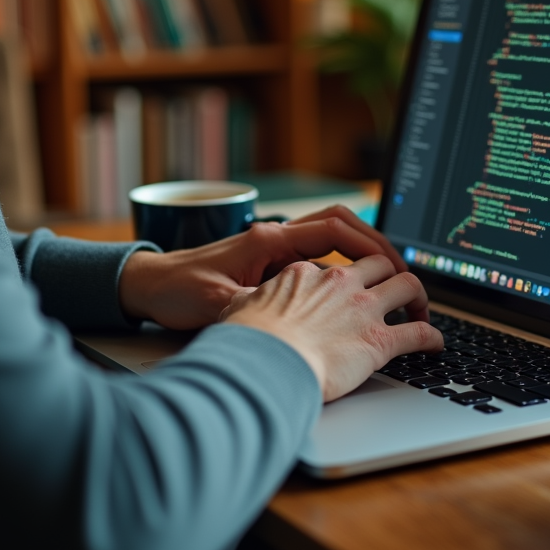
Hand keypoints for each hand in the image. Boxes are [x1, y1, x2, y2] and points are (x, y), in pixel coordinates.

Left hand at [119, 205, 409, 329]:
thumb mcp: (218, 306)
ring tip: (387, 278)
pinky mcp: (270, 260)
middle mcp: (276, 236)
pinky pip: (318, 253)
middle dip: (376, 243)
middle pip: (341, 224)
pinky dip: (341, 263)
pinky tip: (351, 289)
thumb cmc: (177, 292)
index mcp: (270, 240)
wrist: (147, 284)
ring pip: (332, 235)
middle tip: (402, 271)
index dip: (369, 246)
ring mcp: (274, 246)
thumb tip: (285, 325)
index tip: (394, 267)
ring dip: (361, 251)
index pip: (334, 229)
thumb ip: (255, 309)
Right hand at [220, 256, 442, 400]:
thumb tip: (242, 304)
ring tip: (422, 310)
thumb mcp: (236, 307)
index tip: (350, 288)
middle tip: (395, 289)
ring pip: (407, 285)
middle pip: (379, 263)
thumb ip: (248, 302)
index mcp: (307, 275)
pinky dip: (432, 337)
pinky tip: (435, 345)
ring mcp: (363, 309)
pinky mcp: (380, 341)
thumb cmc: (245, 340)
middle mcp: (341, 285)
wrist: (263, 362)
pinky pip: (419, 333)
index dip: (346, 277)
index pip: (335, 268)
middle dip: (391, 272)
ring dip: (420, 296)